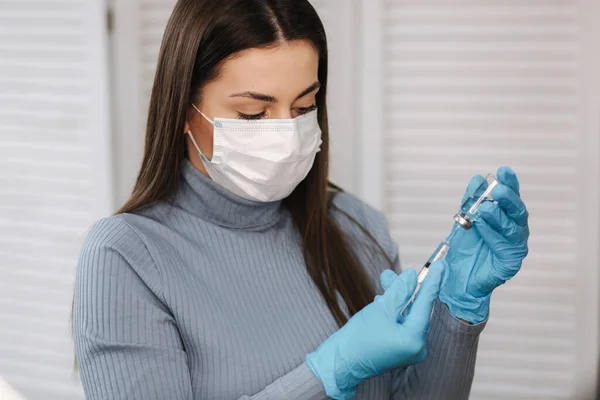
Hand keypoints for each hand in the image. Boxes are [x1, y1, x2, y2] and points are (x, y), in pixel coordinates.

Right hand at [306, 262, 444, 399]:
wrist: (340, 363)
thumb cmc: (358, 338)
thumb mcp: (380, 309)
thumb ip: (400, 291)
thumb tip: (413, 275)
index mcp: (414, 339)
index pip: (426, 304)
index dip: (433, 281)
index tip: (442, 264)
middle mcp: (417, 347)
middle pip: (415, 308)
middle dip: (405, 289)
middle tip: (403, 270)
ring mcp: (409, 349)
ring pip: (406, 314)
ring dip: (396, 297)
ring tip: (385, 279)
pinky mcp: (400, 348)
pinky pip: (401, 323)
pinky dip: (393, 310)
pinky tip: (382, 299)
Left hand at [440, 166, 529, 323]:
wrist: (456, 278)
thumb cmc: (465, 248)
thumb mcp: (464, 220)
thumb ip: (470, 201)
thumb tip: (477, 179)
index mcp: (506, 218)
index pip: (510, 198)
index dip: (510, 183)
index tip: (503, 171)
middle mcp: (515, 230)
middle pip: (517, 211)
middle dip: (508, 198)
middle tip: (497, 190)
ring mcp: (515, 247)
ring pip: (512, 228)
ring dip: (498, 216)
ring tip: (483, 209)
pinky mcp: (510, 263)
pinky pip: (504, 247)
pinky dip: (493, 236)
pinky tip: (482, 228)